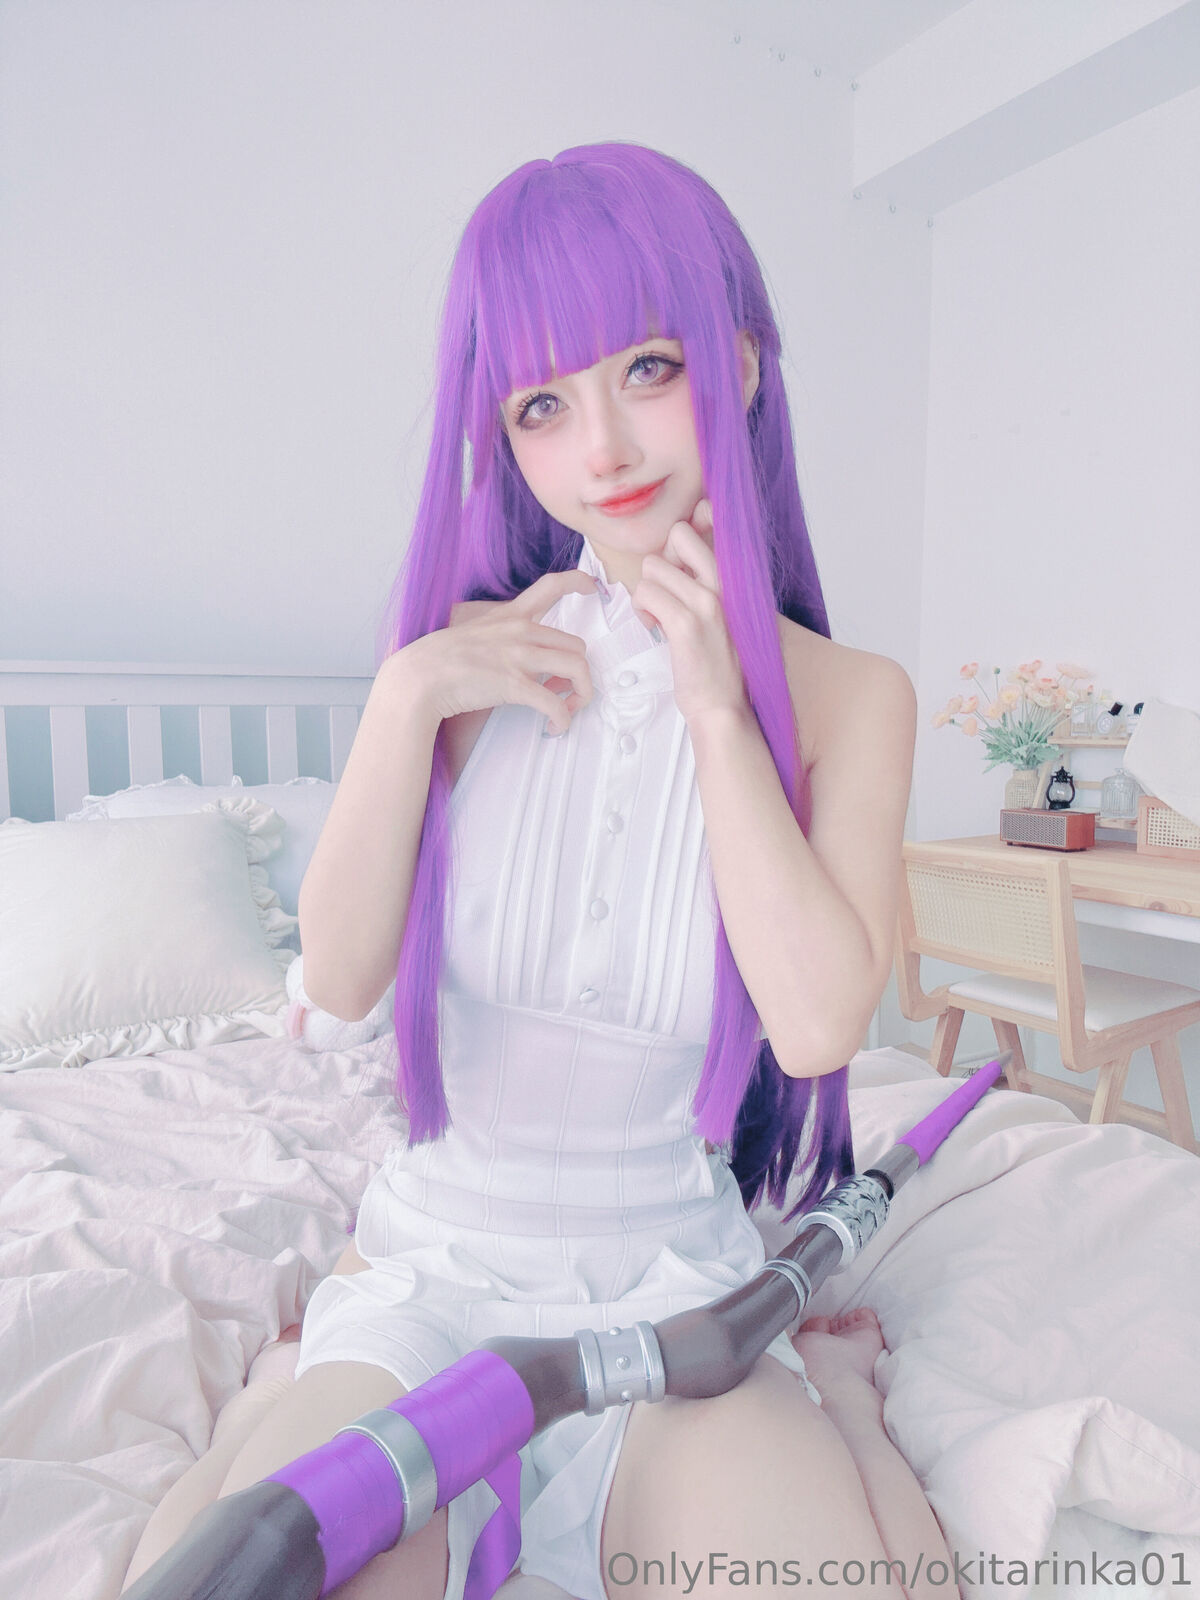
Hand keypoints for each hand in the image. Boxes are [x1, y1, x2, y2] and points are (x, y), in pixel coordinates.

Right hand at [401, 570, 597, 733]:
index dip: (577, 583)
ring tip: (569, 709)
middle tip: (569, 691)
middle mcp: (520, 631)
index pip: (550, 586)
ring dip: (581, 694)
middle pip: (577, 645)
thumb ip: (502, 638)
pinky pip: (555, 703)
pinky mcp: (514, 685)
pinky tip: (555, 727)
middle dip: (581, 672)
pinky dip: (563, 718)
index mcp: (510, 615)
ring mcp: (518, 657)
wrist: (419, 676)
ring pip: (577, 669)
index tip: (593, 588)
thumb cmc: (439, 659)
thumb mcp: (473, 631)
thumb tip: (526, 660)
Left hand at [630, 498, 749, 724]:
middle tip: (666, 590)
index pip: (711, 519)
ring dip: (647, 592)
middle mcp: (725, 583)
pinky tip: (655, 629)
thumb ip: (705, 579)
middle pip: (678, 534)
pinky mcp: (686, 624)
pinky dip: (642, 610)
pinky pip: (645, 593)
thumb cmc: (717, 661)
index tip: (679, 562)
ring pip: (652, 566)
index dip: (688, 529)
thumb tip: (685, 549)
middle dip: (661, 560)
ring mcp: (707, 602)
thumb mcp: (722, 611)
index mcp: (736, 578)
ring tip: (660, 616)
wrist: (723, 705)